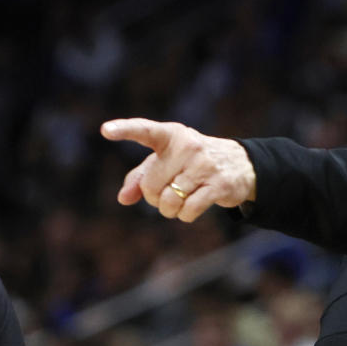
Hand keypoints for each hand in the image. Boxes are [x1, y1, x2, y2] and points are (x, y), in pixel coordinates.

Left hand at [101, 118, 255, 222]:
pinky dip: (185, 215)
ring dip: (171, 209)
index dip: (125, 130)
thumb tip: (123, 199)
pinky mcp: (219, 184)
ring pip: (168, 202)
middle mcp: (188, 146)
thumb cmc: (192, 162)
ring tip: (183, 198)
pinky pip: (187, 211)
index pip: (145, 130)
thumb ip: (140, 178)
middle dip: (156, 197)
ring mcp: (205, 165)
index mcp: (171, 136)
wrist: (240, 163)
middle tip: (171, 189)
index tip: (105, 130)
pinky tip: (194, 205)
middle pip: (151, 187)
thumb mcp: (165, 162)